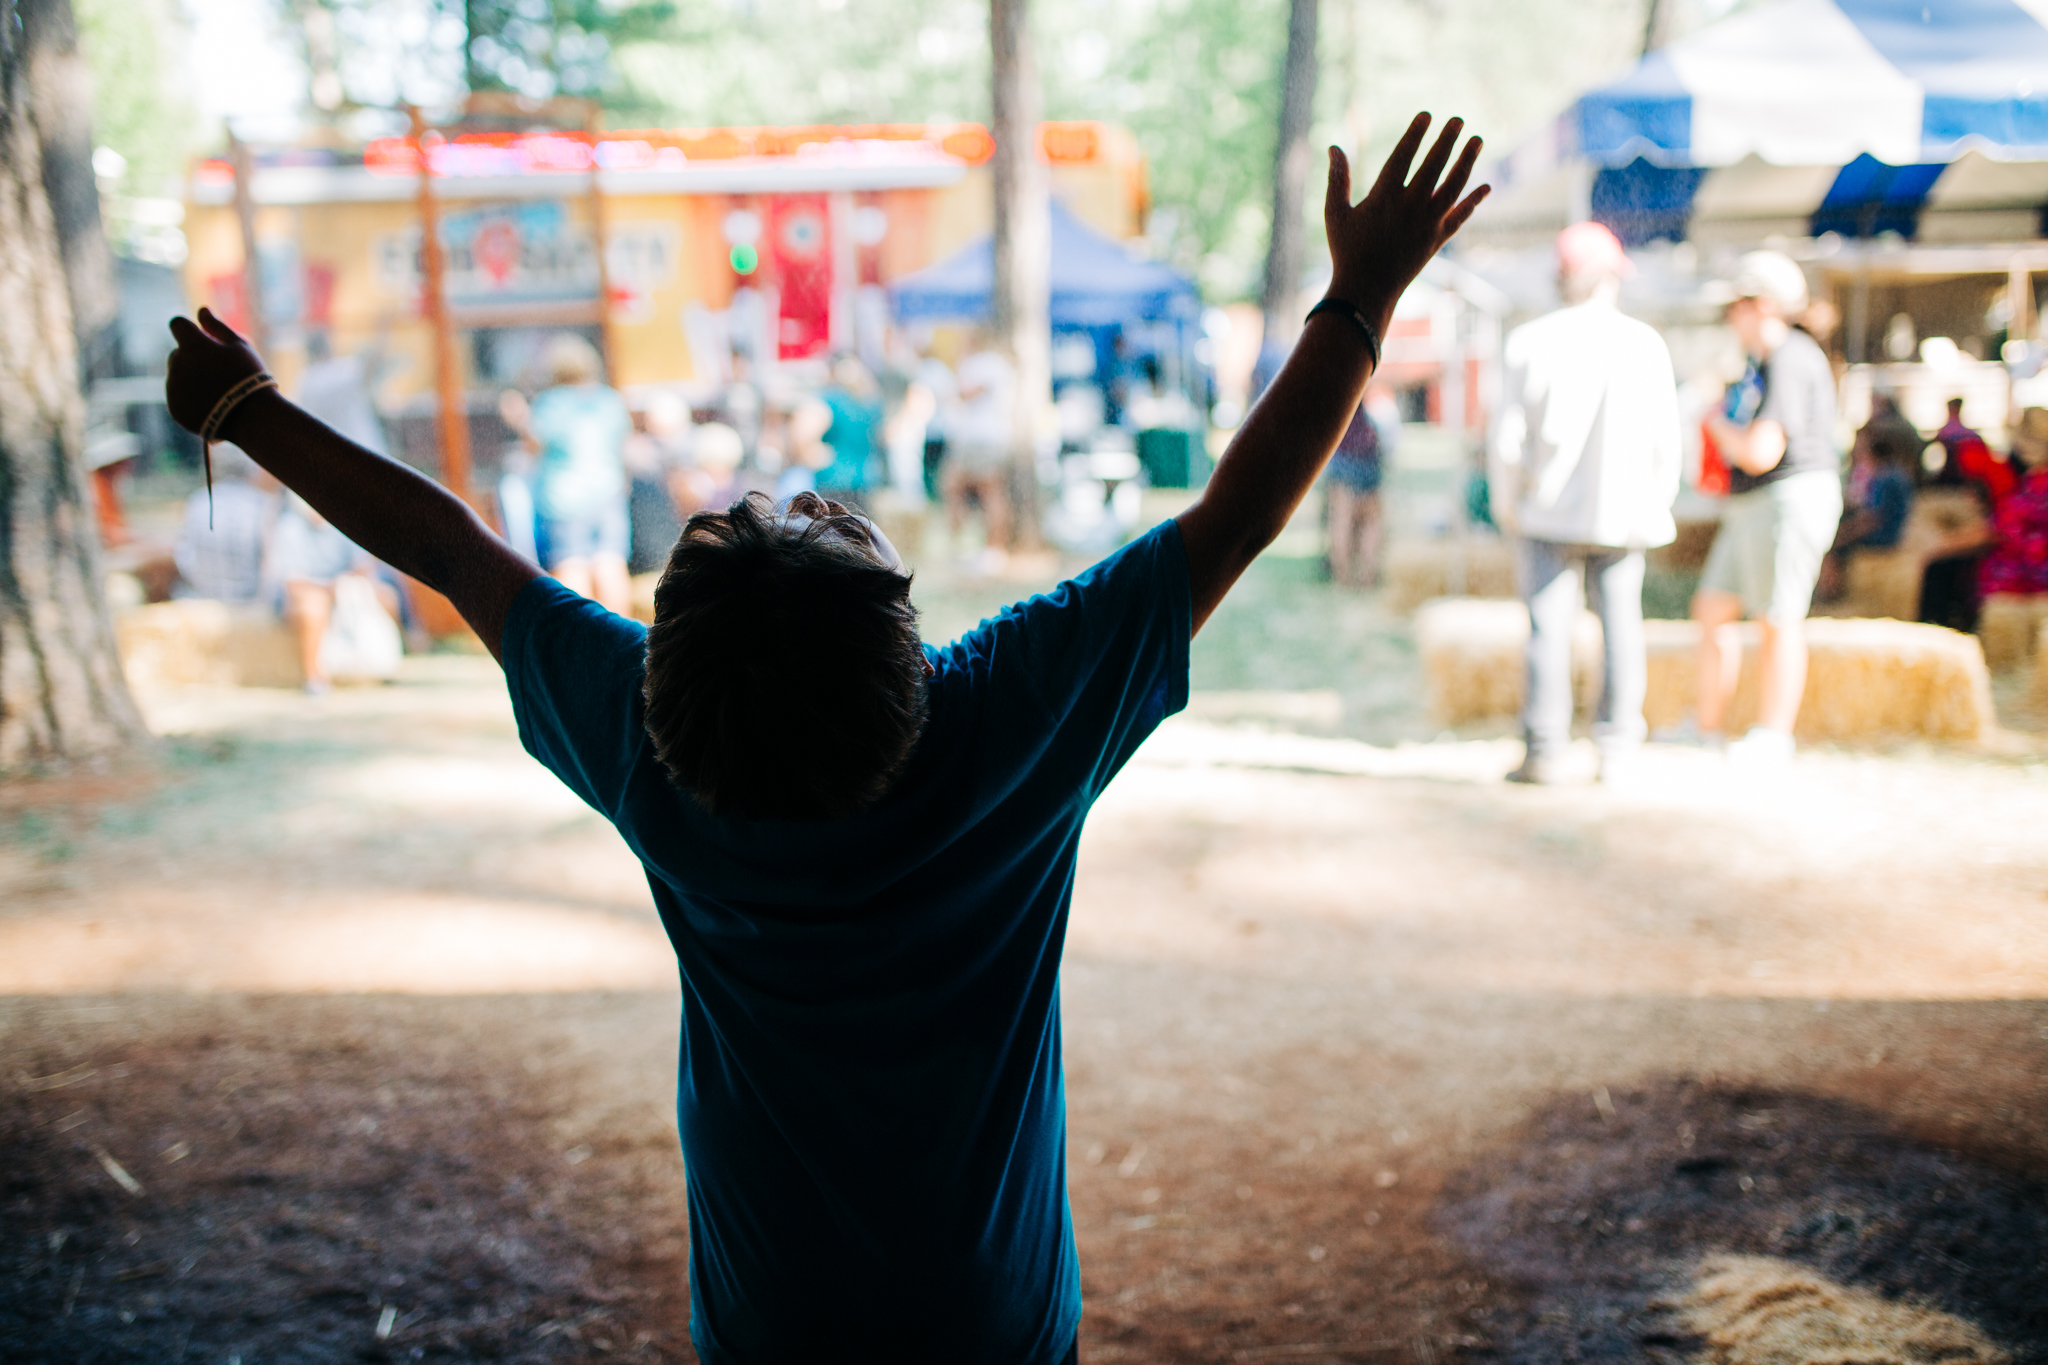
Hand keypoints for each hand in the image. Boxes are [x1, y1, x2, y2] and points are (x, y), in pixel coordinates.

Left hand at [165, 307, 266, 434]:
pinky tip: (212, 405)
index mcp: (192, 345)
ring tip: (218, 392)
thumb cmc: (249, 378)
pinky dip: (190, 399)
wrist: (252, 419)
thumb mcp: (240, 347)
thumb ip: (217, 327)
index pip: (178, 324)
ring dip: (191, 378)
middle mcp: (177, 365)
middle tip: (219, 371)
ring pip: (177, 376)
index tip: (204, 340)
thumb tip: (201, 310)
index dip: (189, 330)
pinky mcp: (174, 408)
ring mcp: (174, 388)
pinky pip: (178, 397)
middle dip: (193, 358)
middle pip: (178, 353)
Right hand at [1324, 113, 1487, 328]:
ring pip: (1454, 186)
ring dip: (1467, 161)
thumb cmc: (1346, 251)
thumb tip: (1334, 147)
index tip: (1427, 115)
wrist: (1366, 292)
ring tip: (1478, 140)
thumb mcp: (1334, 214)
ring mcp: (1428, 224)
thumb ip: (1337, 179)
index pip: (1404, 156)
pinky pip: (1461, 217)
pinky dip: (1474, 202)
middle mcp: (1410, 207)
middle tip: (1458, 119)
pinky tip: (1487, 187)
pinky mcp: (1438, 240)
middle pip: (1434, 165)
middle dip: (1447, 139)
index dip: (1416, 134)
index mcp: (1383, 197)